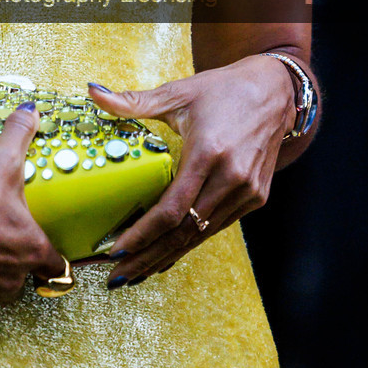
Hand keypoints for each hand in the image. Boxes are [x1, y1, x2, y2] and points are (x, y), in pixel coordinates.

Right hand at [0, 103, 68, 312]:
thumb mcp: (2, 163)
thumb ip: (19, 135)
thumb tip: (31, 110)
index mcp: (31, 250)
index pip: (57, 269)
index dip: (54, 263)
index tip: (49, 258)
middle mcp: (11, 276)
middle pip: (21, 284)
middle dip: (14, 271)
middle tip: (4, 251)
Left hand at [88, 56, 295, 287]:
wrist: (275, 91)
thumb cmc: (223, 90)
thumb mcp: (178, 92)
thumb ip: (134, 100)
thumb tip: (92, 93)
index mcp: (209, 153)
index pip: (171, 208)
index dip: (142, 235)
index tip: (116, 252)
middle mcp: (232, 177)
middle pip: (184, 231)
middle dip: (148, 257)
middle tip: (116, 277)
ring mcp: (247, 191)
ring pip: (201, 235)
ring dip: (166, 256)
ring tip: (135, 273)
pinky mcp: (256, 197)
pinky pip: (216, 227)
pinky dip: (190, 243)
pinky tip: (167, 255)